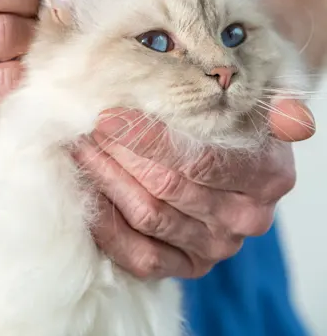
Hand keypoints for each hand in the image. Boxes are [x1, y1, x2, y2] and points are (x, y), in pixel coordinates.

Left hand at [75, 100, 314, 278]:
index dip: (147, 138)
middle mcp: (246, 218)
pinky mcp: (189, 265)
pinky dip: (109, 226)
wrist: (240, 161)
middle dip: (119, 153)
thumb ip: (278, 109)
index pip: (199, 160)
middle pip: (167, 187)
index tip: (109, 114)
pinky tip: (90, 192)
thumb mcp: (261, 108)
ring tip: (82, 148)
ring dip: (107, 180)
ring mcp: (216, 247)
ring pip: (149, 217)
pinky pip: (141, 257)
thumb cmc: (240, 126)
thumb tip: (292, 119)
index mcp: (268, 176)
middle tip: (87, 126)